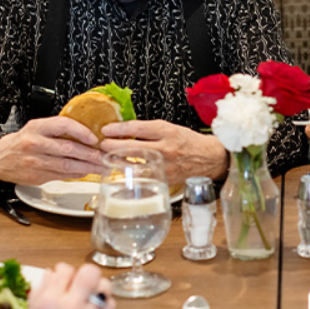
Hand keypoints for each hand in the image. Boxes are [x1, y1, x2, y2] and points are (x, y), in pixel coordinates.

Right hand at [0, 117, 103, 184]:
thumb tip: (89, 134)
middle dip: (91, 154)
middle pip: (68, 149)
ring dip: (88, 167)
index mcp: (37, 127)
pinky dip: (77, 174)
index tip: (95, 138)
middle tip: (106, 156)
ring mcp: (35, 162)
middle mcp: (35, 144)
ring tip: (102, 167)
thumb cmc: (24, 141)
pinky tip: (87, 172)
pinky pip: (61, 176)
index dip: (81, 131)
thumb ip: (59, 130)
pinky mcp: (36, 176)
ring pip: (67, 165)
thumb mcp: (38, 128)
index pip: (63, 125)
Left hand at [100, 119, 228, 185]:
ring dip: (115, 161)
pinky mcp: (163, 180)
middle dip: (112, 146)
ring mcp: (164, 167)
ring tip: (106, 157)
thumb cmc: (186, 141)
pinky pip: (140, 177)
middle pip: (131, 148)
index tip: (106, 129)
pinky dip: (127, 172)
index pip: (137, 128)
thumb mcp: (169, 128)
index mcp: (167, 132)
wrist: (207, 158)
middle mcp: (166, 149)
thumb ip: (148, 130)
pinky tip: (119, 169)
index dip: (118, 129)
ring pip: (133, 165)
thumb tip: (122, 130)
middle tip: (102, 144)